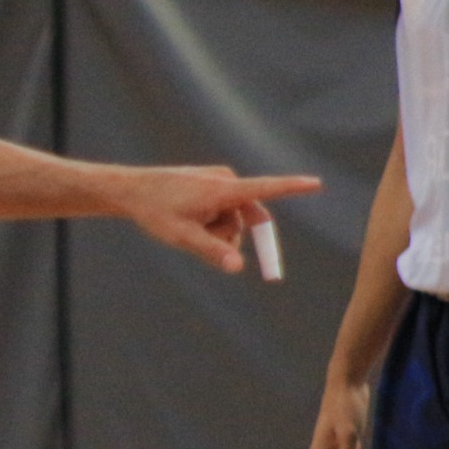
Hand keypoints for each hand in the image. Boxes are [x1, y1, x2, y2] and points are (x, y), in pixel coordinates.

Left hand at [118, 166, 320, 272]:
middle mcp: (225, 180)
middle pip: (247, 219)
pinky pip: (224, 209)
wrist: (130, 190)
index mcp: (223, 189)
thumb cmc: (155, 211)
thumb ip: (212, 252)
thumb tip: (238, 268)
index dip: (293, 188)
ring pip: (234, 217)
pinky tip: (187, 218)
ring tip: (187, 225)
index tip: (317, 183)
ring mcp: (218, 180)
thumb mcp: (182, 236)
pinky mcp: (211, 182)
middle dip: (232, 238)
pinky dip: (212, 221)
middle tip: (216, 255)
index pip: (265, 189)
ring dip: (218, 230)